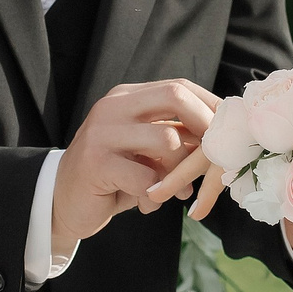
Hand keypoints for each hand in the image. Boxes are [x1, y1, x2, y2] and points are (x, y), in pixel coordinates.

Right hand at [55, 79, 218, 256]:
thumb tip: (221, 135)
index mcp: (127, 97)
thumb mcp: (144, 150)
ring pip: (166, 140)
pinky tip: (146, 204)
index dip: (209, 107)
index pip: (179, 87)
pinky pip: (146, 178)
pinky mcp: (95, 164)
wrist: (63, 200)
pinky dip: (155, 197)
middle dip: (205, 125)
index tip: (228, 131)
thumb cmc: (113, 175)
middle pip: (175, 96)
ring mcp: (102, 133)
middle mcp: (113, 107)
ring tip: (176, 191)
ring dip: (180, 171)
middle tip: (216, 153)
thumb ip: (173, 136)